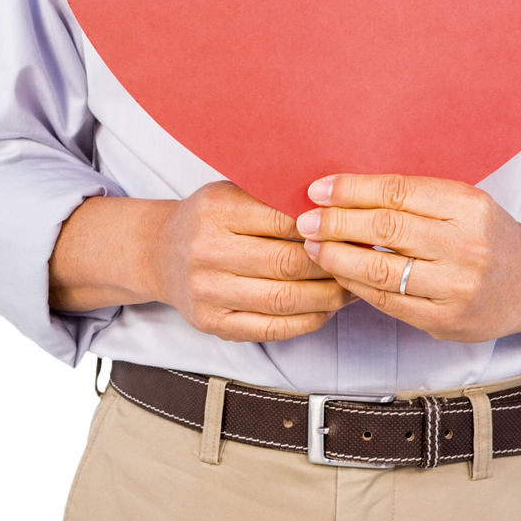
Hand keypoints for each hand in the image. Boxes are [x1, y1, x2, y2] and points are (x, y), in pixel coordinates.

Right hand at [49, 182, 354, 342]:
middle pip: (288, 263)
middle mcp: (208, 252)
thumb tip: (339, 205)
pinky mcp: (213, 324)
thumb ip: (275, 196)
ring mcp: (208, 293)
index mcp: (216, 210)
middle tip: (362, 260)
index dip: (326, 228)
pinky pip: (273, 329)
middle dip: (333, 264)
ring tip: (352, 286)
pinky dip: (308, 320)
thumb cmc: (209, 218)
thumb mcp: (233, 191)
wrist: (158, 253)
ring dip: (329, 296)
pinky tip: (327, 309)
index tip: (354, 227)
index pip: (285, 220)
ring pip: (285, 300)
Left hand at [296, 174, 520, 340]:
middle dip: (335, 222)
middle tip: (305, 220)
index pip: (397, 192)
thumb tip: (344, 191)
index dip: (350, 189)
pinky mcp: (446, 320)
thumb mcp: (463, 202)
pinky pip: (388, 302)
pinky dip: (357, 286)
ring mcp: (457, 287)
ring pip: (381, 270)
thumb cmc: (488, 235)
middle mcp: (466, 245)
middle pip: (385, 228)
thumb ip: (414, 198)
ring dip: (338, 257)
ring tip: (314, 247)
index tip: (318, 189)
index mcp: (468, 205)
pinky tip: (340, 274)